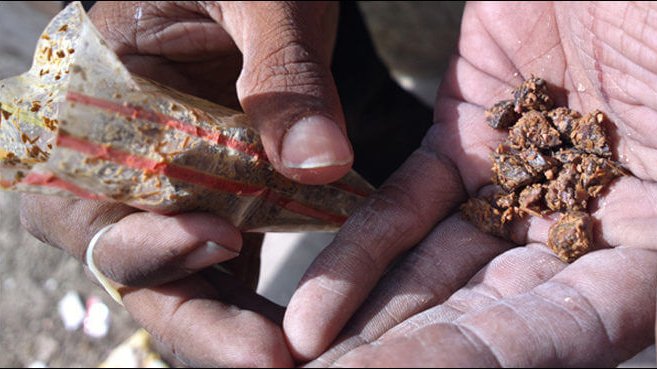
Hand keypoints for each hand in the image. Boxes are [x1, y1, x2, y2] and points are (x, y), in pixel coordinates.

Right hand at [22, 1, 351, 365]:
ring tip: (291, 356)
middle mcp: (118, 156)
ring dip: (228, 319)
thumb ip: (284, 75)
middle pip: (130, 260)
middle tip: (269, 357)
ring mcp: (167, 183)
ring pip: (178, 273)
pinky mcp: (215, 195)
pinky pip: (223, 259)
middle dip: (194, 313)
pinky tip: (299, 326)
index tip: (223, 242)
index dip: (147, 239)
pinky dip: (253, 295)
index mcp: (94, 101)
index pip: (91, 200)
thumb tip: (318, 165)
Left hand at [285, 2, 656, 365]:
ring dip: (376, 323)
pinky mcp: (461, 142)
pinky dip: (361, 255)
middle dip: (419, 356)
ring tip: (314, 365)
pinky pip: (404, 209)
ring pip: (438, 274)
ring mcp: (514, 187)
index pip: (574, 330)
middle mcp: (583, 229)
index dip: (492, 364)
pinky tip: (314, 307)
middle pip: (494, 318)